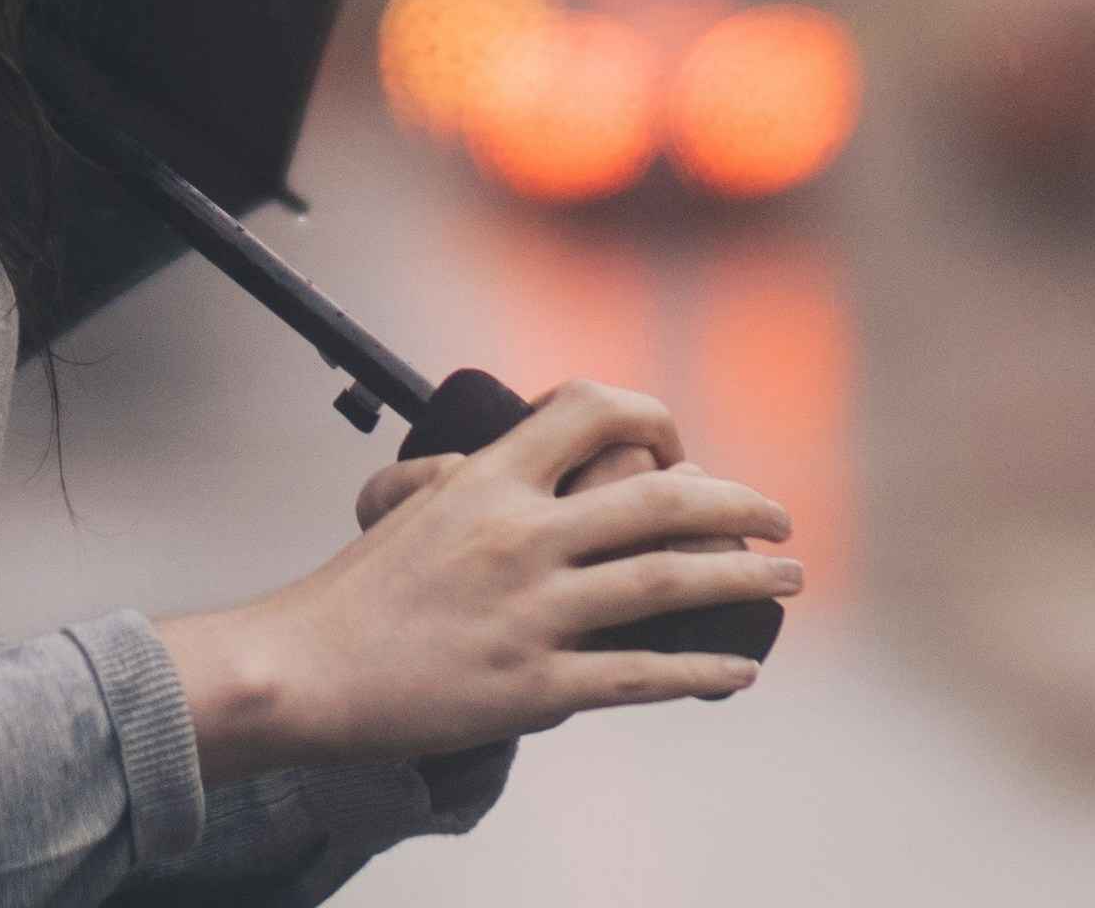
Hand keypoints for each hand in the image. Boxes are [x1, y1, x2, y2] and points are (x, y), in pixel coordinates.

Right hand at [158, 381, 797, 781]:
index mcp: (490, 480)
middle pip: (659, 498)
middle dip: (739, 506)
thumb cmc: (356, 592)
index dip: (653, 419)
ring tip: (789, 581)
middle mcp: (519, 536)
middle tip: (781, 519)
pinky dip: (702, 669)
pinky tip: (739, 667)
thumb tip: (533, 467)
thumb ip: (479, 478)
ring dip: (744, 579)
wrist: (305, 668)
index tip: (681, 452)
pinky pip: (642, 674)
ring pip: (667, 582)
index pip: (592, 409)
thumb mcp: (414, 505)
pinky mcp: (535, 685)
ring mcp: (531, 613)